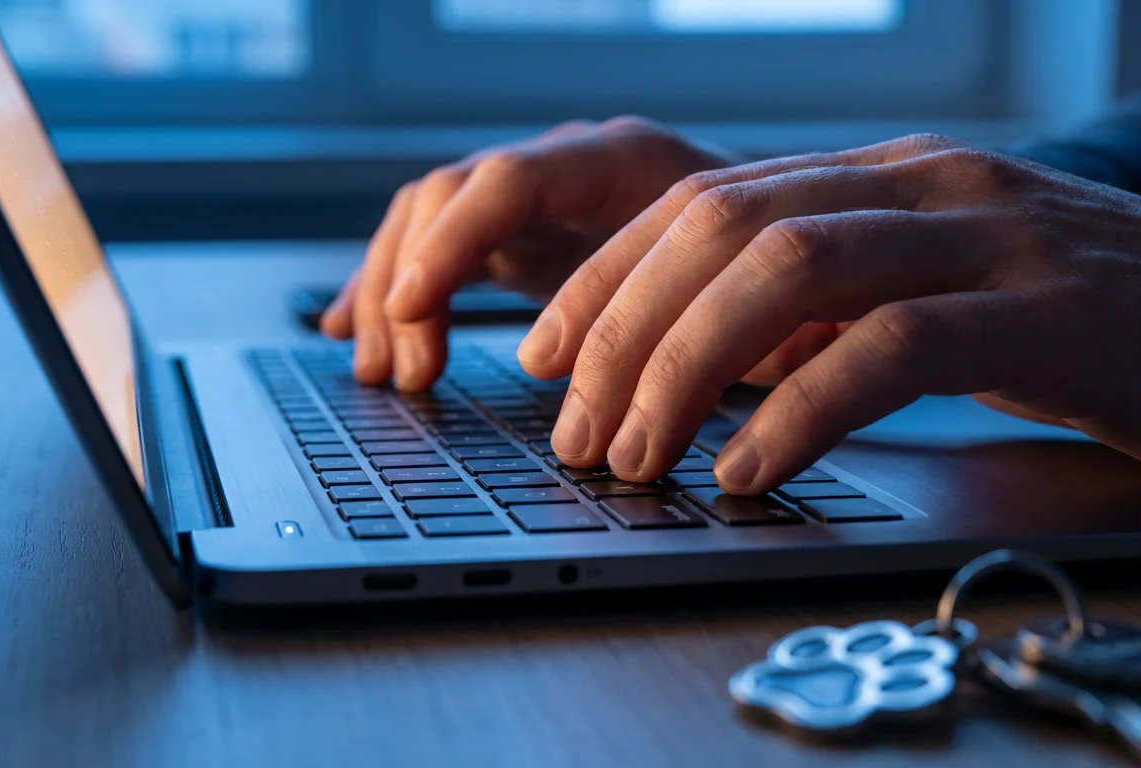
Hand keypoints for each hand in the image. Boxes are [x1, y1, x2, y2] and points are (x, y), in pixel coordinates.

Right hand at [319, 117, 741, 390]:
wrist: (786, 237)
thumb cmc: (779, 264)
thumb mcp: (758, 290)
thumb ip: (711, 323)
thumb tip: (661, 390)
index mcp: (623, 160)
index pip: (508, 180)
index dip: (452, 241)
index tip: (415, 307)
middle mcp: (568, 168)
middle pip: (447, 196)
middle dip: (410, 284)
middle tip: (407, 376)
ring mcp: (539, 200)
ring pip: (430, 223)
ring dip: (392, 296)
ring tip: (385, 374)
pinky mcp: (523, 235)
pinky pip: (439, 249)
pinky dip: (395, 293)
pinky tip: (354, 331)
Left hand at [518, 133, 1140, 491]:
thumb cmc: (1092, 319)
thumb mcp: (941, 287)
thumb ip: (836, 301)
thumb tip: (709, 360)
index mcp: (886, 177)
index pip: (702, 202)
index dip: (605, 277)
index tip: (542, 350)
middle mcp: (925, 186)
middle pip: (723, 228)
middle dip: (621, 330)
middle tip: (575, 428)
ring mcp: (991, 240)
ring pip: (789, 271)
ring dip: (686, 370)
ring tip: (637, 458)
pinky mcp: (1050, 315)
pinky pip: (891, 349)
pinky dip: (799, 411)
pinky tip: (749, 471)